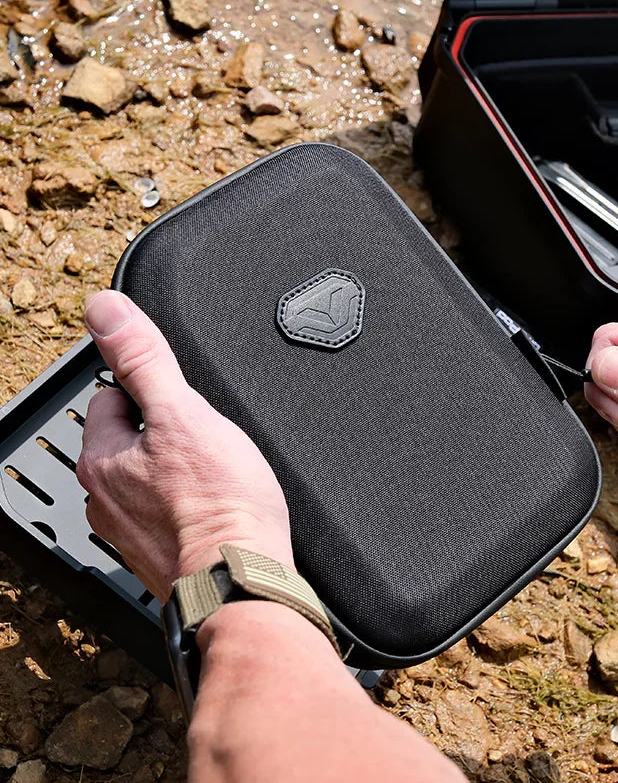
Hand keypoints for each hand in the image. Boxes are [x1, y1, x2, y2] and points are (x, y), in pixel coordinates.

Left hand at [77, 290, 293, 600]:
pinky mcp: (159, 556)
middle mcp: (105, 499)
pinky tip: (217, 509)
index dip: (153, 392)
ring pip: (151, 479)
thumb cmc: (221, 506)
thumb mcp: (184, 412)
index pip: (112, 399)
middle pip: (131, 441)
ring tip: (216, 476)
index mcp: (102, 460)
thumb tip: (104, 309)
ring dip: (178, 472)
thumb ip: (144, 359)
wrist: (243, 580)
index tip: (183, 404)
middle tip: (207, 442)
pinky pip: (169, 514)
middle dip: (166, 434)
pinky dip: (189, 507)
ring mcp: (130, 532)